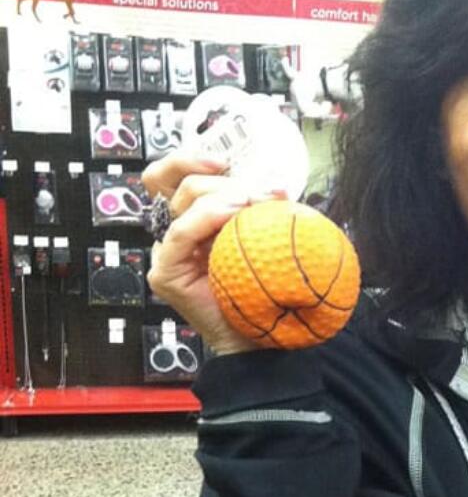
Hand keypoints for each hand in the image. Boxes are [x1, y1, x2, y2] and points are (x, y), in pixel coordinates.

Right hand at [142, 153, 274, 356]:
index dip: (190, 158)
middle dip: (226, 181)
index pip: (170, 175)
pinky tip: (236, 214)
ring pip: (181, 201)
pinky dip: (208, 217)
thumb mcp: (261, 238)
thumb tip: (273, 183)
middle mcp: (175, 232)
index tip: (227, 161)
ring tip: (257, 202)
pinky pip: (180, 234)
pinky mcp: (165, 273)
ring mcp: (167, 252)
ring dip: (224, 194)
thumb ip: (256, 211)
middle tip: (265, 192)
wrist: (261, 338)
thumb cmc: (265, 288)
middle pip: (181, 183)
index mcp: (192, 219)